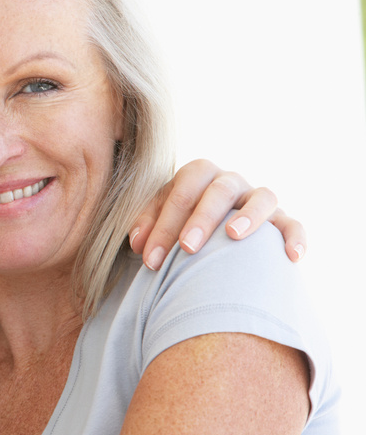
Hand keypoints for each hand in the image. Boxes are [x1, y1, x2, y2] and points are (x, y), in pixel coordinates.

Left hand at [129, 159, 306, 269]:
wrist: (210, 234)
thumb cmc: (178, 225)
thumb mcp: (159, 220)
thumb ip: (146, 226)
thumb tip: (139, 243)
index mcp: (197, 176)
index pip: (181, 191)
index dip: (163, 223)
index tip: (150, 259)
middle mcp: (230, 182)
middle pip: (218, 191)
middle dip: (201, 218)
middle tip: (186, 248)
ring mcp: (258, 198)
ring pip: (262, 197)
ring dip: (249, 215)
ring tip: (234, 236)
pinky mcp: (280, 220)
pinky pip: (293, 224)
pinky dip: (295, 237)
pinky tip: (292, 257)